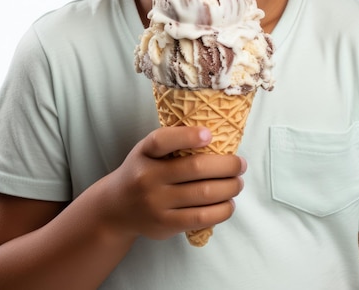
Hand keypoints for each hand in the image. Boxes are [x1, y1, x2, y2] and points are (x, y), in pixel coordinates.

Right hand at [105, 126, 245, 240]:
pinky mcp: (165, 225)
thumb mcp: (147, 151)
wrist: (117, 208)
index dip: (187, 136)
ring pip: (204, 194)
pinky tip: (229, 203)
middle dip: (227, 165)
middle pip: (195, 169)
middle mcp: (148, 178)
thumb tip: (217, 138)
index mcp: (144, 153)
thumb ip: (172, 142)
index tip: (210, 134)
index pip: (162, 140)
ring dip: (230, 187)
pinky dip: (222, 210)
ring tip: (238, 183)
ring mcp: (156, 203)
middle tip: (241, 164)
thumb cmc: (143, 170)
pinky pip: (201, 217)